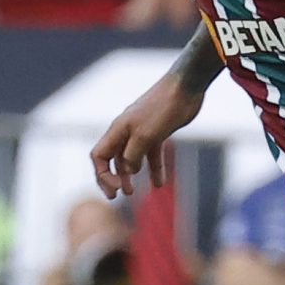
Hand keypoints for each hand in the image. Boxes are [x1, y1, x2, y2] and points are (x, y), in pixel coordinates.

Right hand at [91, 73, 203, 196]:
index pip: (98, 156)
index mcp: (117, 130)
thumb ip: (133, 155)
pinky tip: (160, 183)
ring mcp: (141, 132)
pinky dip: (154, 169)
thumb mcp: (146, 136)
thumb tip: (129, 171)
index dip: (102, 175)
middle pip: (111, 158)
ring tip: (134, 192)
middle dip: (111, 178)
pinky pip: (151, 155)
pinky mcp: (157, 133)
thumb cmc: (163, 108)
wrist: (186, 88)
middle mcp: (126, 131)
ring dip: (130, 175)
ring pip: (130, 158)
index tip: (117, 189)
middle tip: (117, 196)